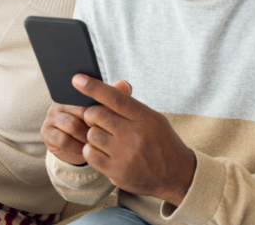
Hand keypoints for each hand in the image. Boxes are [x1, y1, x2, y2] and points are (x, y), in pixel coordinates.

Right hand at [41, 81, 132, 165]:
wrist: (83, 149)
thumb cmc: (96, 126)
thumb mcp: (108, 111)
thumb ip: (117, 96)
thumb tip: (124, 84)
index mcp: (73, 92)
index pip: (86, 94)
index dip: (99, 108)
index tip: (108, 119)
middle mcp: (59, 101)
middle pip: (80, 110)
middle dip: (95, 124)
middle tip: (105, 133)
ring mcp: (51, 117)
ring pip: (72, 125)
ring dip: (86, 136)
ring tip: (96, 142)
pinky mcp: (46, 133)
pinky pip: (63, 139)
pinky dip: (77, 146)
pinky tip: (84, 149)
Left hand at [74, 75, 196, 206]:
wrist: (177, 175)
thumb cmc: (162, 142)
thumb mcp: (153, 119)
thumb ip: (131, 105)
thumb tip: (112, 86)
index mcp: (145, 118)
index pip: (116, 98)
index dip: (94, 87)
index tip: (77, 79)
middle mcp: (134, 135)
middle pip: (96, 115)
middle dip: (92, 114)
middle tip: (99, 119)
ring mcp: (125, 155)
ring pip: (91, 134)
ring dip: (93, 134)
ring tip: (106, 138)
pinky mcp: (116, 171)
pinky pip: (89, 154)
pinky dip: (91, 150)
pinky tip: (103, 151)